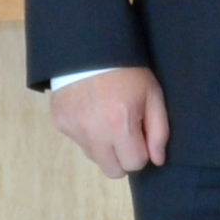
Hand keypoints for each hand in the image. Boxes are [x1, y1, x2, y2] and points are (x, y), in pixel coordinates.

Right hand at [49, 66, 169, 178]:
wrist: (89, 49)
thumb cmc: (128, 72)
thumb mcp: (152, 94)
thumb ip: (158, 130)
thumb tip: (157, 160)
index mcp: (120, 126)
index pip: (135, 164)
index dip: (142, 151)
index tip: (141, 134)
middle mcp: (94, 133)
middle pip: (113, 171)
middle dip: (124, 157)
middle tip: (126, 133)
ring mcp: (74, 130)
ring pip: (95, 159)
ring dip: (105, 147)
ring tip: (108, 120)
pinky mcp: (60, 124)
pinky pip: (79, 143)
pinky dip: (88, 134)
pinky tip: (92, 112)